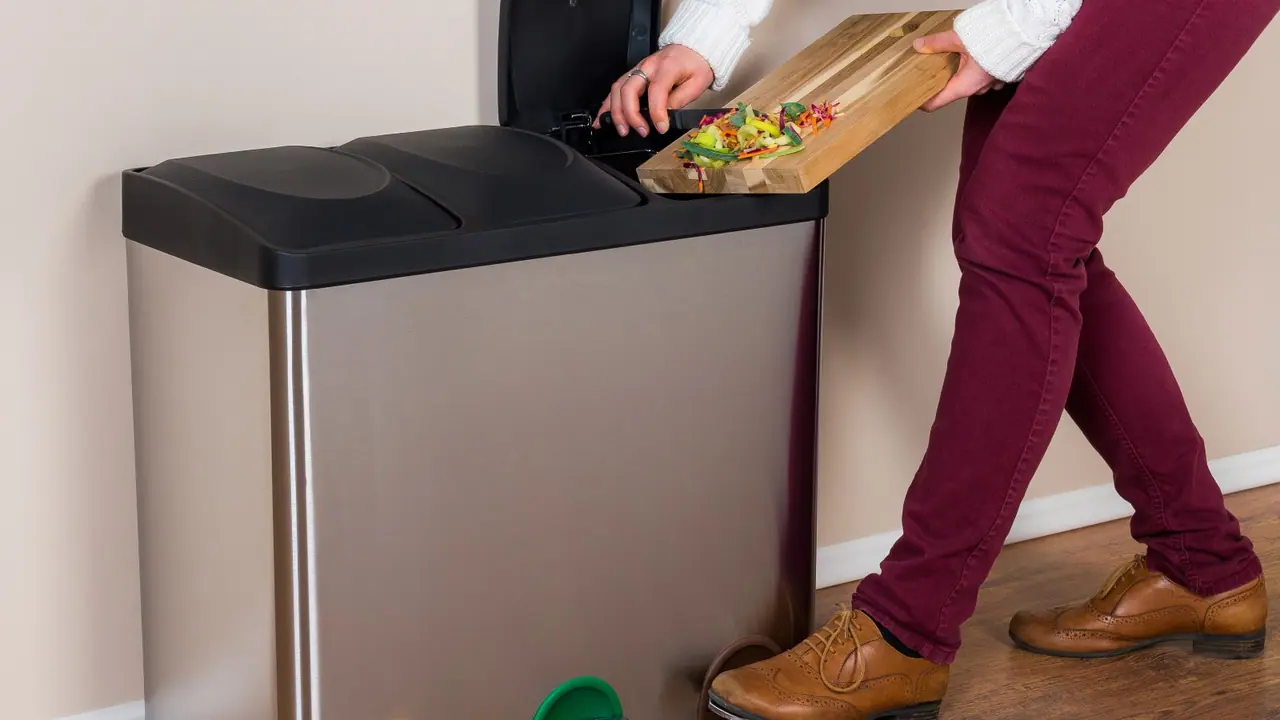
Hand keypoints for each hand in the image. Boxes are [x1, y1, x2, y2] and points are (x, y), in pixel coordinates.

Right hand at [594, 44, 714, 136]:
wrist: (692, 49)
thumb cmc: (696, 65)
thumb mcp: (698, 83)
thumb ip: (681, 99)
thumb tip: (665, 116)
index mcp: (667, 66)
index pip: (656, 90)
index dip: (657, 112)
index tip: (661, 128)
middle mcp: (648, 66)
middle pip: (629, 88)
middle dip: (631, 114)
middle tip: (640, 131)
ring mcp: (638, 69)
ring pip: (618, 89)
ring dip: (616, 112)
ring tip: (622, 130)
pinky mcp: (632, 74)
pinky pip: (615, 89)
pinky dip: (607, 105)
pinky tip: (602, 119)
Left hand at [914, 31, 1004, 111]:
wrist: (1024, 32)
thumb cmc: (997, 38)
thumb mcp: (959, 39)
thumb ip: (937, 43)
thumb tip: (919, 45)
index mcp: (965, 86)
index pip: (936, 103)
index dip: (922, 101)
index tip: (913, 95)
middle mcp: (977, 89)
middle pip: (950, 90)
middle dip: (939, 79)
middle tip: (929, 67)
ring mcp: (990, 83)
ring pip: (966, 81)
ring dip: (957, 71)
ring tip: (950, 56)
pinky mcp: (999, 74)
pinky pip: (980, 75)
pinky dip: (972, 67)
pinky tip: (969, 54)